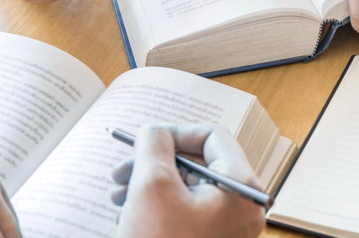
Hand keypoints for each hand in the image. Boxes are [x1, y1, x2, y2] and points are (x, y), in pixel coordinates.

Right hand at [110, 124, 264, 237]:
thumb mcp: (152, 186)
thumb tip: (154, 131)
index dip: (177, 132)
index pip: (214, 137)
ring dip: (149, 184)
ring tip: (117, 194)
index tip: (146, 137)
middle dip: (156, 162)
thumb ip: (153, 146)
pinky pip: (185, 212)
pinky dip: (157, 206)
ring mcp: (227, 228)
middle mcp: (241, 207)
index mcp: (241, 189)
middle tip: (121, 168)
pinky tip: (127, 213)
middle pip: (199, 164)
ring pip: (187, 188)